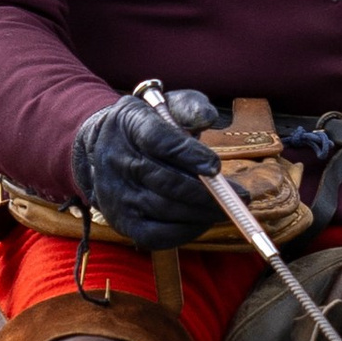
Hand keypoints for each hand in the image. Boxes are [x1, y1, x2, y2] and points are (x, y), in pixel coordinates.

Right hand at [71, 92, 225, 250]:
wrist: (103, 148)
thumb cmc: (150, 126)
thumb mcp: (168, 105)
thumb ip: (190, 106)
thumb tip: (208, 118)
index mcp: (128, 122)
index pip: (159, 141)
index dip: (188, 155)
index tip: (215, 167)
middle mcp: (116, 159)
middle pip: (165, 181)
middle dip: (206, 193)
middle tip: (239, 196)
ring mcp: (116, 193)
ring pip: (164, 209)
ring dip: (201, 212)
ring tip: (228, 209)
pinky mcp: (122, 221)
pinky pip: (157, 235)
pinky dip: (186, 231)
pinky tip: (204, 221)